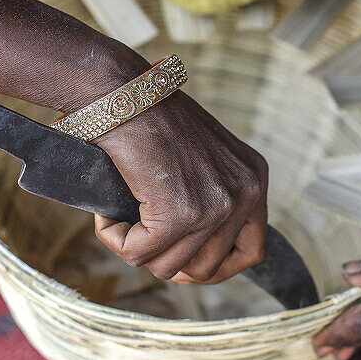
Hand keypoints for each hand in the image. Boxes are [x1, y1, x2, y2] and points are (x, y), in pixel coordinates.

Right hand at [92, 91, 269, 283]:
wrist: (124, 91)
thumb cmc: (151, 116)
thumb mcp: (201, 156)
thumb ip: (210, 193)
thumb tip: (193, 254)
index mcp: (253, 179)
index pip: (253, 251)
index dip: (217, 267)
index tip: (187, 264)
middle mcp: (244, 193)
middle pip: (209, 268)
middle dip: (171, 263)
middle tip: (143, 241)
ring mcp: (214, 205)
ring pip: (170, 267)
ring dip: (139, 250)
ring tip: (121, 219)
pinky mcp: (178, 213)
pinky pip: (138, 255)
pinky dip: (115, 239)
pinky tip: (106, 215)